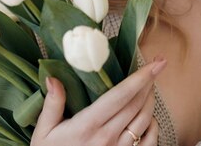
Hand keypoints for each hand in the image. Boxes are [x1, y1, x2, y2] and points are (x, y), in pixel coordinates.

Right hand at [31, 57, 166, 145]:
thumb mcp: (44, 132)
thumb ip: (52, 104)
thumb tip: (52, 78)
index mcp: (88, 125)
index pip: (120, 96)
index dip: (140, 78)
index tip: (156, 63)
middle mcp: (107, 137)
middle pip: (137, 104)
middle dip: (149, 82)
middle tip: (154, 67)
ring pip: (145, 119)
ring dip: (151, 99)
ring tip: (150, 86)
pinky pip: (149, 141)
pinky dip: (153, 125)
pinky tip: (149, 115)